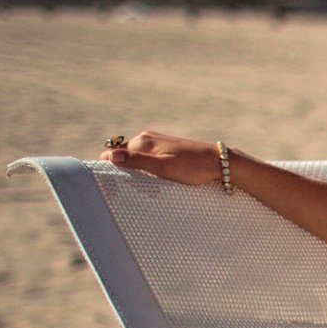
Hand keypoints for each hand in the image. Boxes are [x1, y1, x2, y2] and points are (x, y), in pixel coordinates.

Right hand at [101, 130, 225, 187]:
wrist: (218, 162)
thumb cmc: (192, 167)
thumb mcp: (163, 167)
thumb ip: (137, 161)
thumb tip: (111, 156)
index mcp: (141, 142)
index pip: (111, 154)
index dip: (108, 169)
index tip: (113, 185)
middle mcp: (146, 138)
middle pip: (121, 156)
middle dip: (121, 170)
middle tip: (130, 188)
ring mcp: (156, 142)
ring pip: (134, 157)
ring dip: (134, 170)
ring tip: (143, 185)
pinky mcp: (166, 148)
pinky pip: (146, 158)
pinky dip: (145, 168)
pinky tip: (154, 178)